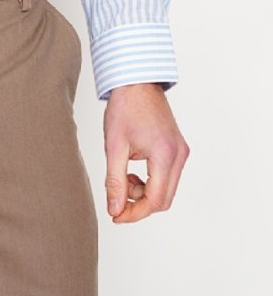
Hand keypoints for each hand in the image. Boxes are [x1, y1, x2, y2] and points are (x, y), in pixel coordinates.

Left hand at [103, 82, 189, 223]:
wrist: (136, 80)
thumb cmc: (125, 106)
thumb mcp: (114, 145)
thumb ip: (115, 181)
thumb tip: (115, 209)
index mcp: (165, 154)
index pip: (155, 200)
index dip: (135, 213)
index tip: (116, 215)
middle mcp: (179, 155)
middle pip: (164, 199)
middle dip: (139, 204)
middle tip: (117, 199)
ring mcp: (181, 151)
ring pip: (166, 189)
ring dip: (144, 192)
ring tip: (122, 177)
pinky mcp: (177, 148)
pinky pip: (167, 176)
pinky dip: (150, 181)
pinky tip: (132, 171)